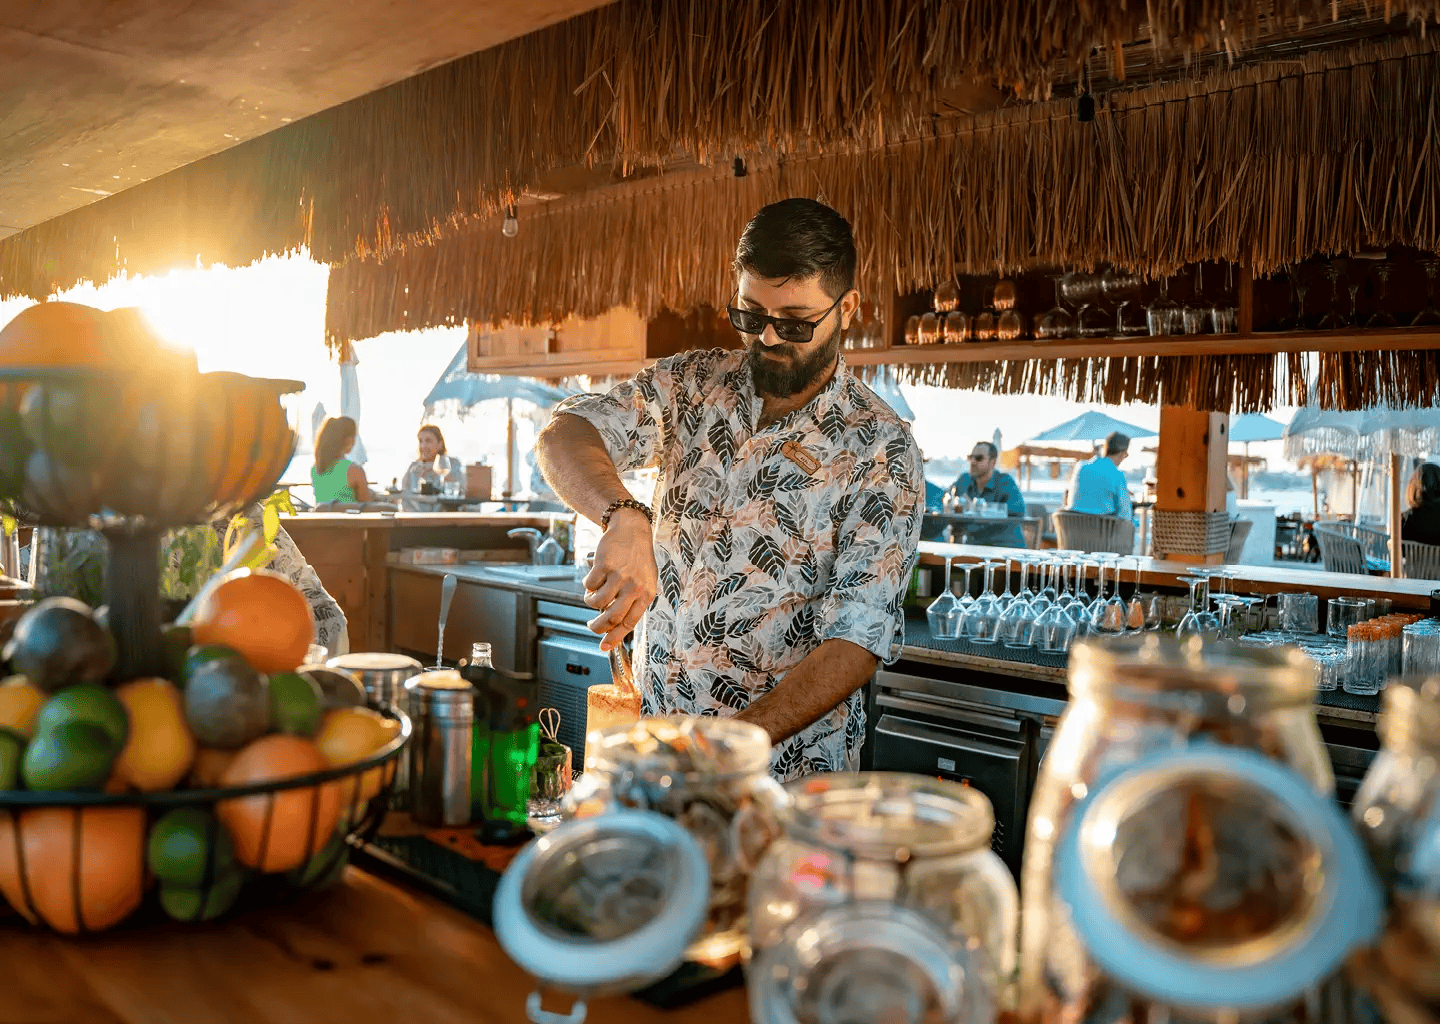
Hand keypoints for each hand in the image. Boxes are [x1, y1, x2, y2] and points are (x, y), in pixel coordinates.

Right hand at [583, 507, 657, 651]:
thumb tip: (615, 627)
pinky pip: (589, 586)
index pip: (629, 623)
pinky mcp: (604, 565)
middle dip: (597, 627)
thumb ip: (633, 603)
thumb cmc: (638, 559)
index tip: (603, 647)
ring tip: (593, 595)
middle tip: (591, 625)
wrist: (632, 530)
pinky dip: (587, 586)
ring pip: (597, 602)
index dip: (614, 638)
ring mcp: (619, 576)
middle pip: (611, 617)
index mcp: (646, 594)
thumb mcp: (645, 582)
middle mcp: (634, 586)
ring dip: (591, 602)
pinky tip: (594, 578)